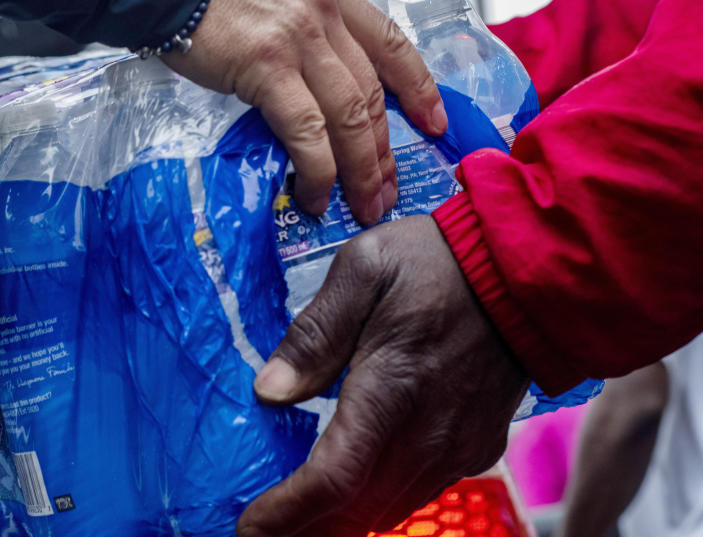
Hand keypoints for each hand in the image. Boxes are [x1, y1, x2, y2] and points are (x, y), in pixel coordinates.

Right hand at [162, 0, 446, 225]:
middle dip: (385, 149)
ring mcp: (298, 37)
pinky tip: (313, 194)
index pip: (389, 41)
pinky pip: (307, 130)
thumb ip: (300, 18)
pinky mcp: (266, 65)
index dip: (417, 87)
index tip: (433, 121)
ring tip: (364, 204)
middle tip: (387, 189)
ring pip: (351, 115)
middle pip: (372, 90)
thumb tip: (310, 69)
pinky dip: (318, 170)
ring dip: (362, 169)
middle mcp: (323, 10)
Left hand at [235, 216, 529, 535]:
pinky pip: (418, 492)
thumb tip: (269, 391)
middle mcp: (428, 433)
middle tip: (262, 530)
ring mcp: (459, 447)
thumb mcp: (363, 269)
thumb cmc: (437, 263)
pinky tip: (353, 489)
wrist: (523, 271)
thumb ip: (315, 334)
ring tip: (297, 519)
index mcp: (391, 388)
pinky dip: (377, 502)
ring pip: (388, 510)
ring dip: (340, 521)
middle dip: (305, 527)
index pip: (332, 477)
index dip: (287, 512)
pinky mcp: (477, 448)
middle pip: (356, 511)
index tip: (250, 528)